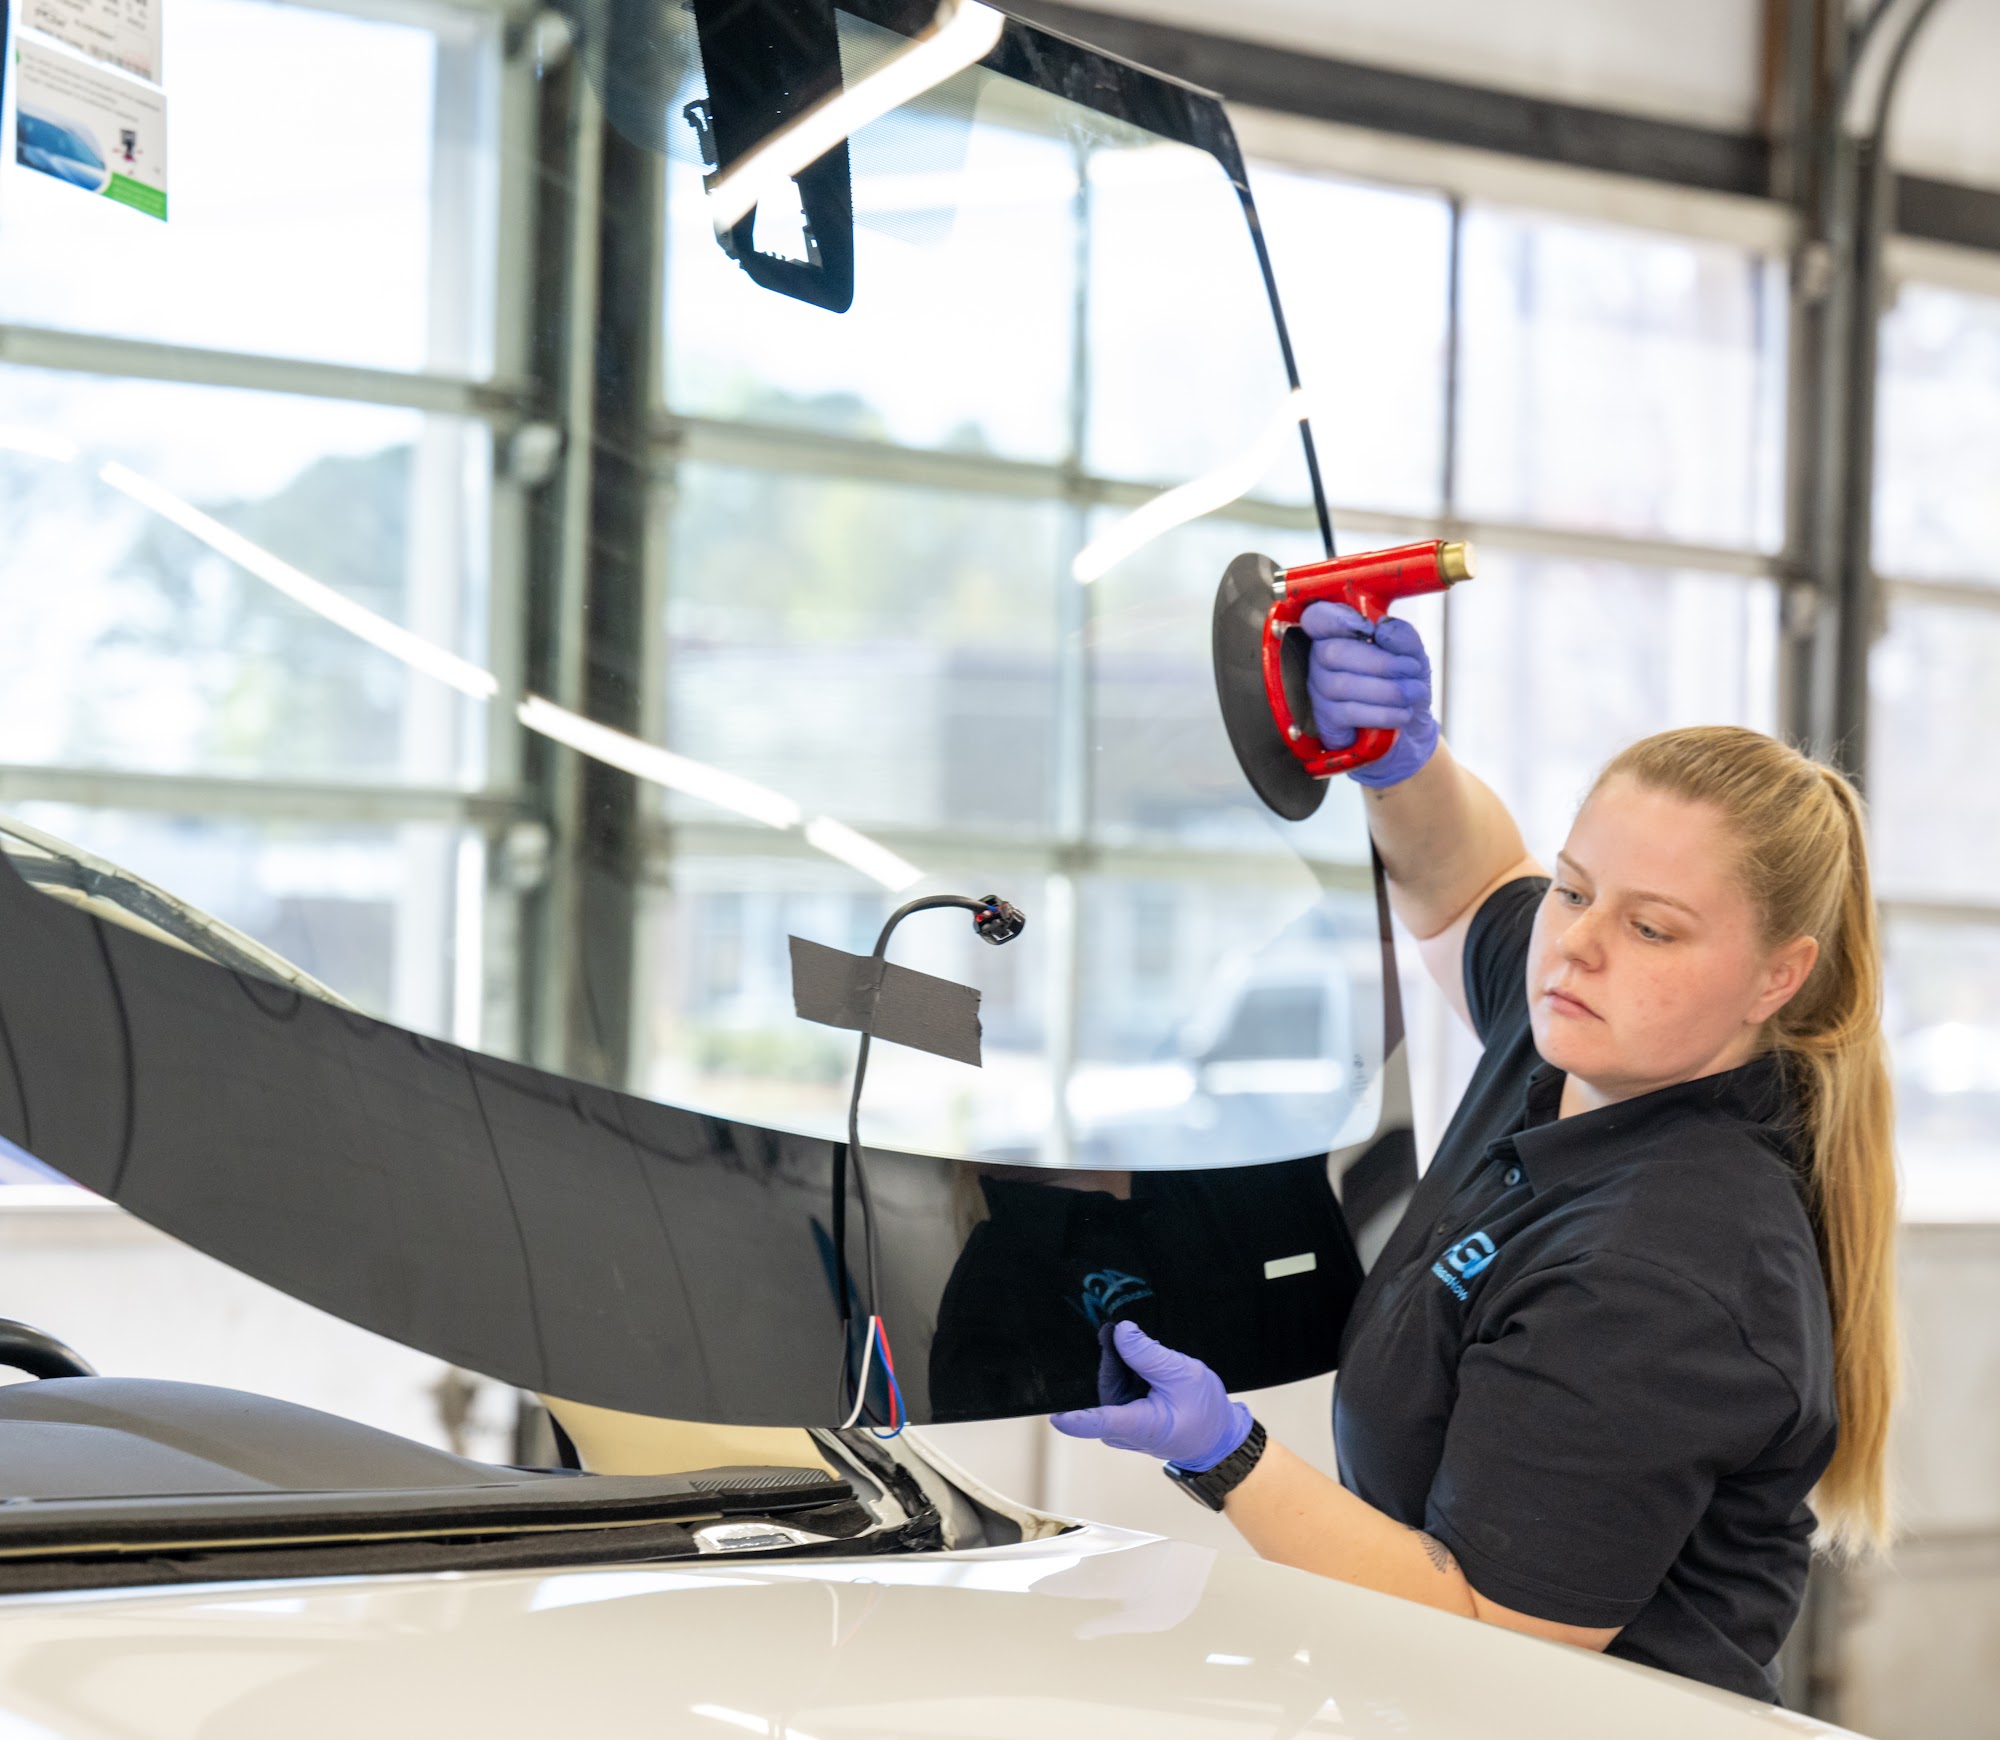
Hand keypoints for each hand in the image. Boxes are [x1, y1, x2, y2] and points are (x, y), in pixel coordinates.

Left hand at [1050, 1321, 1251, 1471]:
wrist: (1216, 1436)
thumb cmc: (1204, 1413)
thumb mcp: (1183, 1376)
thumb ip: (1149, 1355)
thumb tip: (1121, 1332)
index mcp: (1137, 1425)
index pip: (1098, 1421)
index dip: (1074, 1417)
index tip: (1054, 1415)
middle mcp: (1121, 1428)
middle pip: (1104, 1382)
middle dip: (1116, 1355)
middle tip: (1131, 1333)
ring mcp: (1120, 1423)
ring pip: (1110, 1380)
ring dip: (1126, 1362)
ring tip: (1154, 1360)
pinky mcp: (1121, 1415)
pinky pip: (1117, 1385)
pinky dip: (1129, 1370)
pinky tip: (1147, 1365)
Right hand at [1299, 601, 1436, 788]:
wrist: (1412, 727)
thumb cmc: (1404, 682)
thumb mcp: (1412, 654)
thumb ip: (1402, 636)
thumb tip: (1382, 629)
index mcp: (1338, 634)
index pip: (1317, 618)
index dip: (1336, 620)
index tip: (1369, 629)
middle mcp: (1320, 660)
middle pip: (1333, 653)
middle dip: (1379, 662)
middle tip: (1411, 669)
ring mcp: (1319, 691)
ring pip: (1343, 685)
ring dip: (1387, 690)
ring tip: (1414, 692)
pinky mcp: (1326, 720)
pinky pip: (1349, 713)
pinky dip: (1382, 713)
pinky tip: (1402, 713)